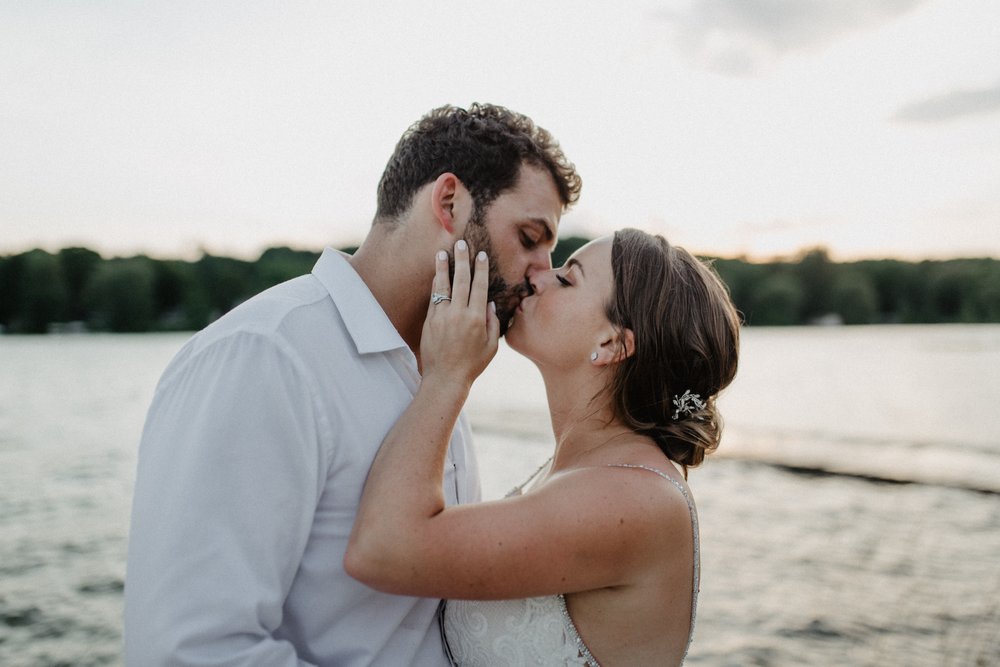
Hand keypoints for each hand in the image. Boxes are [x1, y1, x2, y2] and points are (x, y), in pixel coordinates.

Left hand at [420, 240, 499, 388]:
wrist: (445, 377)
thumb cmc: (472, 364)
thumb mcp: (492, 346)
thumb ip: (493, 322)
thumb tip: (491, 303)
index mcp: (477, 318)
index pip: (480, 286)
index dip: (481, 269)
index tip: (481, 255)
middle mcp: (459, 314)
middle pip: (462, 280)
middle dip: (462, 260)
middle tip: (461, 243)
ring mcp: (442, 316)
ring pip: (443, 285)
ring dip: (444, 267)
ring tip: (442, 252)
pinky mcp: (430, 321)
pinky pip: (434, 297)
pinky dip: (436, 284)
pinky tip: (436, 273)